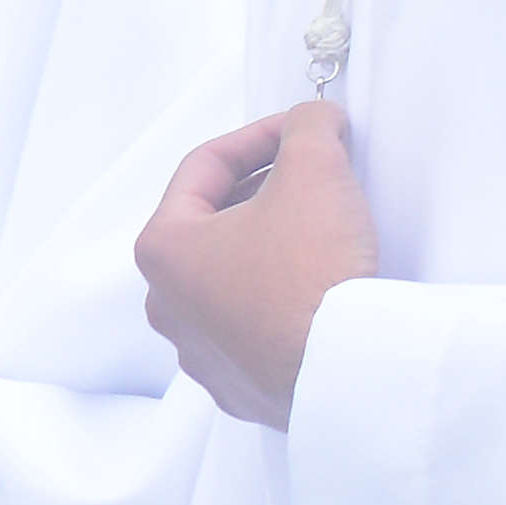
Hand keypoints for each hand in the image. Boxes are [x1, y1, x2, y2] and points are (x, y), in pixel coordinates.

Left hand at [139, 103, 376, 428]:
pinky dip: (283, 298)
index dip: (258, 137)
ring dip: (273, 246)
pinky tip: (319, 290)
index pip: (203, 169)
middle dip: (266, 192)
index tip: (301, 131)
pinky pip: (256, 326)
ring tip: (322, 230)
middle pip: (214, 224)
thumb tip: (310, 120)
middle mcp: (166, 304)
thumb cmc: (311, 274)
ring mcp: (200, 351)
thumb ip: (307, 130)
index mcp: (162, 249)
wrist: (343, 370)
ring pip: (233, 278)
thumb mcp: (313, 172)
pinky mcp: (240, 384)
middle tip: (315, 178)